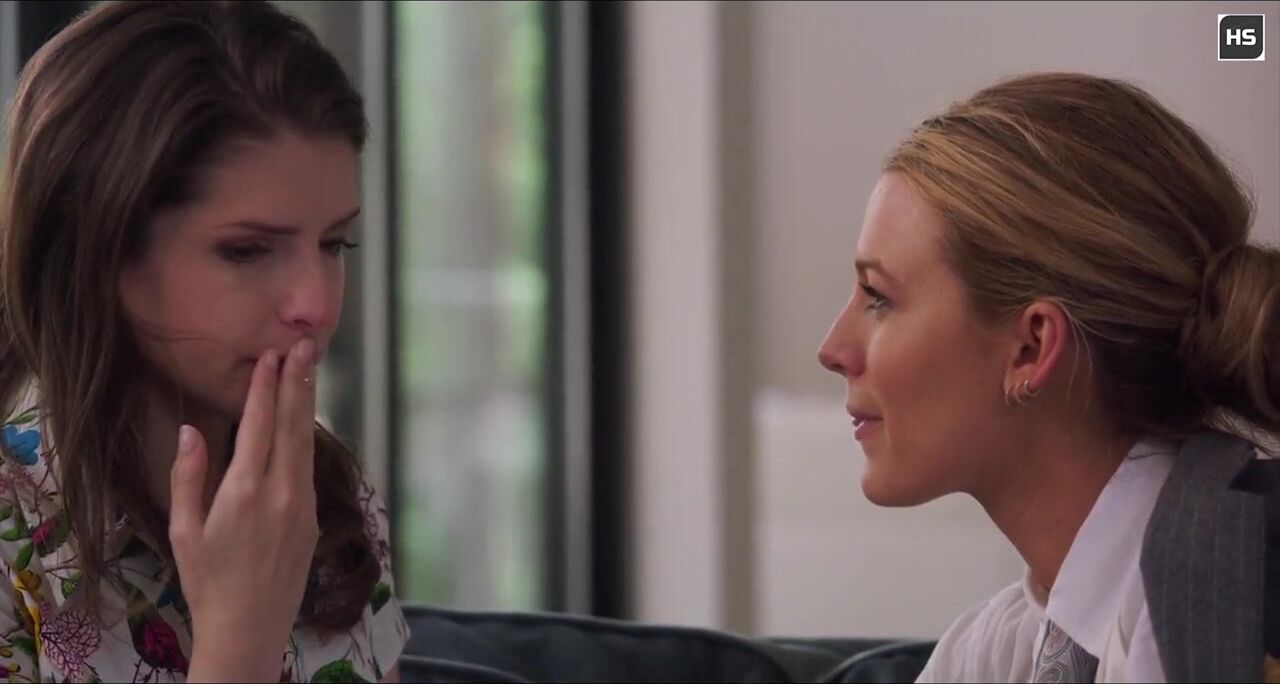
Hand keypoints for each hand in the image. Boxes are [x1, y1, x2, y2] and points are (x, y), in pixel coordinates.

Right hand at [170, 339, 318, 682]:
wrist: (250, 628)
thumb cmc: (208, 581)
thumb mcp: (184, 530)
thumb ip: (189, 476)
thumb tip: (190, 431)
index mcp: (245, 491)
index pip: (259, 425)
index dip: (265, 387)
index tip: (271, 356)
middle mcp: (282, 491)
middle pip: (293, 425)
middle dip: (297, 382)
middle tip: (304, 346)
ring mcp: (303, 503)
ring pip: (306, 442)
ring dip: (307, 404)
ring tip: (309, 370)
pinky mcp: (313, 517)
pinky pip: (309, 467)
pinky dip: (307, 437)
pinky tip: (305, 420)